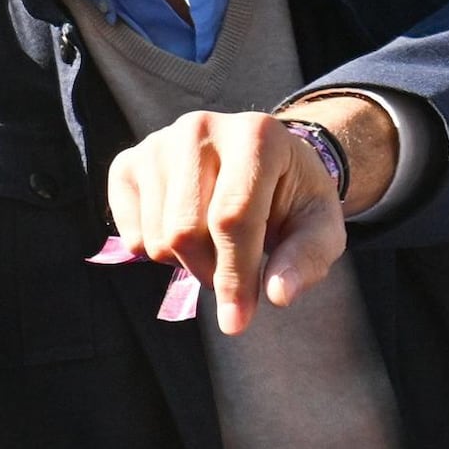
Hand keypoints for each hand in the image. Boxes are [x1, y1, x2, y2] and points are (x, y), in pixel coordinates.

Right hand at [109, 97, 388, 334]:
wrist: (261, 161)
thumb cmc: (292, 196)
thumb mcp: (319, 226)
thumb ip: (306, 258)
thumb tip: (277, 295)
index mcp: (256, 134)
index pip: (231, 217)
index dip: (235, 275)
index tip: (239, 320)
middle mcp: (200, 128)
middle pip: (185, 230)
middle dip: (210, 272)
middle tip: (234, 272)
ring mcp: (158, 142)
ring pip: (158, 237)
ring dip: (186, 263)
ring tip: (214, 244)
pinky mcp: (129, 162)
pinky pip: (131, 234)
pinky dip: (157, 250)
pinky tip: (184, 229)